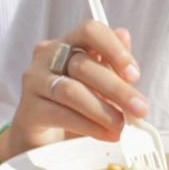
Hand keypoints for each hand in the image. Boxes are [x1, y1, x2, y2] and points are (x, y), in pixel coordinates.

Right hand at [7, 21, 145, 156]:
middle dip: (116, 89)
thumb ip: (111, 62)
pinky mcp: (29, 109)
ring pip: (71, 91)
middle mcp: (47, 55)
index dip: (114, 49)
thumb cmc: (76, 104)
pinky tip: (106, 134)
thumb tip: (124, 35)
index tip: (135, 75)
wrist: (44, 138)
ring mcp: (35, 81)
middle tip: (140, 109)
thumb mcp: (99, 83)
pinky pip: (60, 114)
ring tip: (121, 126)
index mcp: (68, 42)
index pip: (90, 31)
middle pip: (83, 65)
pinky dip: (88, 126)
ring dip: (102, 110)